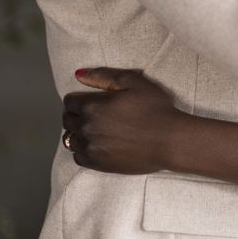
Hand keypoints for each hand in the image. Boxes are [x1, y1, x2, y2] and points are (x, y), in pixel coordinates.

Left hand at [62, 68, 184, 174]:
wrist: (170, 140)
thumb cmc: (156, 108)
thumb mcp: (134, 82)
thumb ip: (104, 76)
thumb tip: (79, 75)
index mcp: (93, 106)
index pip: (69, 101)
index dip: (79, 98)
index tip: (91, 99)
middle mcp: (86, 127)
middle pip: (67, 120)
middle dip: (76, 114)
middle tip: (95, 113)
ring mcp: (91, 147)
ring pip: (70, 139)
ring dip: (78, 132)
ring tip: (95, 128)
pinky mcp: (97, 164)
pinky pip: (77, 156)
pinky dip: (83, 148)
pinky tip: (98, 143)